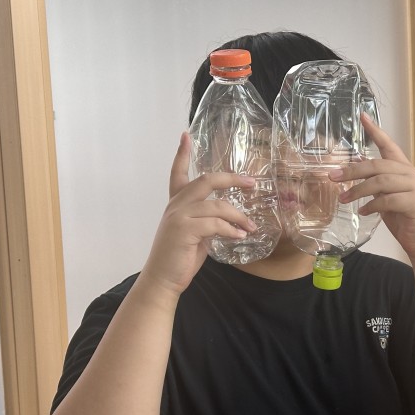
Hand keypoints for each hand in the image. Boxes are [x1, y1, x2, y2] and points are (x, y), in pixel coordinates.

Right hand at [140, 133, 257, 297]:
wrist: (162, 279)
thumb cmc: (179, 258)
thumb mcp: (195, 234)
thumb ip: (207, 220)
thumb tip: (229, 219)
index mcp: (176, 203)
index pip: (178, 172)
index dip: (182, 154)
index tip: (186, 136)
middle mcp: (175, 205)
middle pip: (206, 180)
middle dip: (232, 179)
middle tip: (252, 183)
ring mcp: (178, 216)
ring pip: (217, 205)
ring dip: (239, 216)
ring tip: (251, 227)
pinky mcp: (184, 230)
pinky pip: (215, 224)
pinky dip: (231, 230)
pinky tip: (240, 236)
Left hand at [332, 114, 414, 257]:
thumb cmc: (405, 219)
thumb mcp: (386, 198)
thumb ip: (376, 183)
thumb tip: (357, 166)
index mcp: (404, 170)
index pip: (389, 146)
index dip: (375, 131)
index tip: (362, 116)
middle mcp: (411, 175)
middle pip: (378, 165)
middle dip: (353, 170)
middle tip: (333, 177)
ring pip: (381, 182)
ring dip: (358, 190)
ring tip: (344, 199)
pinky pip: (388, 200)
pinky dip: (373, 206)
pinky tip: (364, 211)